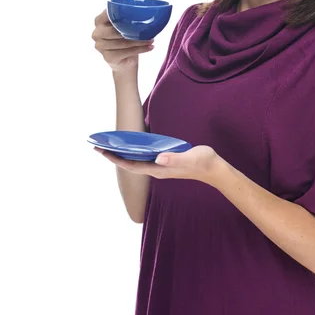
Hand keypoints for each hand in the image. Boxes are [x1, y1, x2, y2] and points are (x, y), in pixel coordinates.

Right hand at [91, 0, 154, 73]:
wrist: (123, 62)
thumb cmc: (123, 39)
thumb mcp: (124, 23)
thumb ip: (125, 10)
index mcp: (98, 21)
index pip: (108, 14)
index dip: (121, 13)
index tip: (135, 15)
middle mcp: (96, 33)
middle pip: (115, 30)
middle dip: (133, 31)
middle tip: (149, 31)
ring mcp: (100, 46)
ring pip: (123, 42)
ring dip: (139, 41)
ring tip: (152, 40)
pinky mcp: (107, 57)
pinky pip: (126, 52)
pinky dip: (140, 50)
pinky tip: (149, 48)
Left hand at [94, 144, 222, 184]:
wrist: (214, 169)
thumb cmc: (203, 162)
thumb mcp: (189, 158)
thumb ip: (175, 159)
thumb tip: (158, 158)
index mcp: (158, 169)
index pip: (131, 165)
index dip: (115, 159)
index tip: (102, 151)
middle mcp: (156, 169)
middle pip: (130, 164)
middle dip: (114, 156)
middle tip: (99, 146)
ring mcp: (161, 167)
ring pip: (136, 161)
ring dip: (123, 154)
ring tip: (111, 145)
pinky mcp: (165, 163)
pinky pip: (145, 158)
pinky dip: (135, 152)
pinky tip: (133, 145)